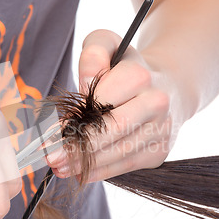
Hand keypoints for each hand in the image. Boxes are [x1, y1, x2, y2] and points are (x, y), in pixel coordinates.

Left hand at [47, 29, 180, 181]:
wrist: (168, 87)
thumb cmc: (126, 67)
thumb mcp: (108, 45)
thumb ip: (93, 54)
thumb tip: (84, 85)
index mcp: (141, 75)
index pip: (102, 100)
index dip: (75, 117)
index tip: (52, 130)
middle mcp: (157, 103)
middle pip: (113, 129)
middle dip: (78, 145)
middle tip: (50, 156)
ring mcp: (161, 130)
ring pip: (119, 152)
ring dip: (85, 164)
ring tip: (59, 167)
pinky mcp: (159, 151)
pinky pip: (126, 166)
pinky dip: (100, 172)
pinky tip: (79, 173)